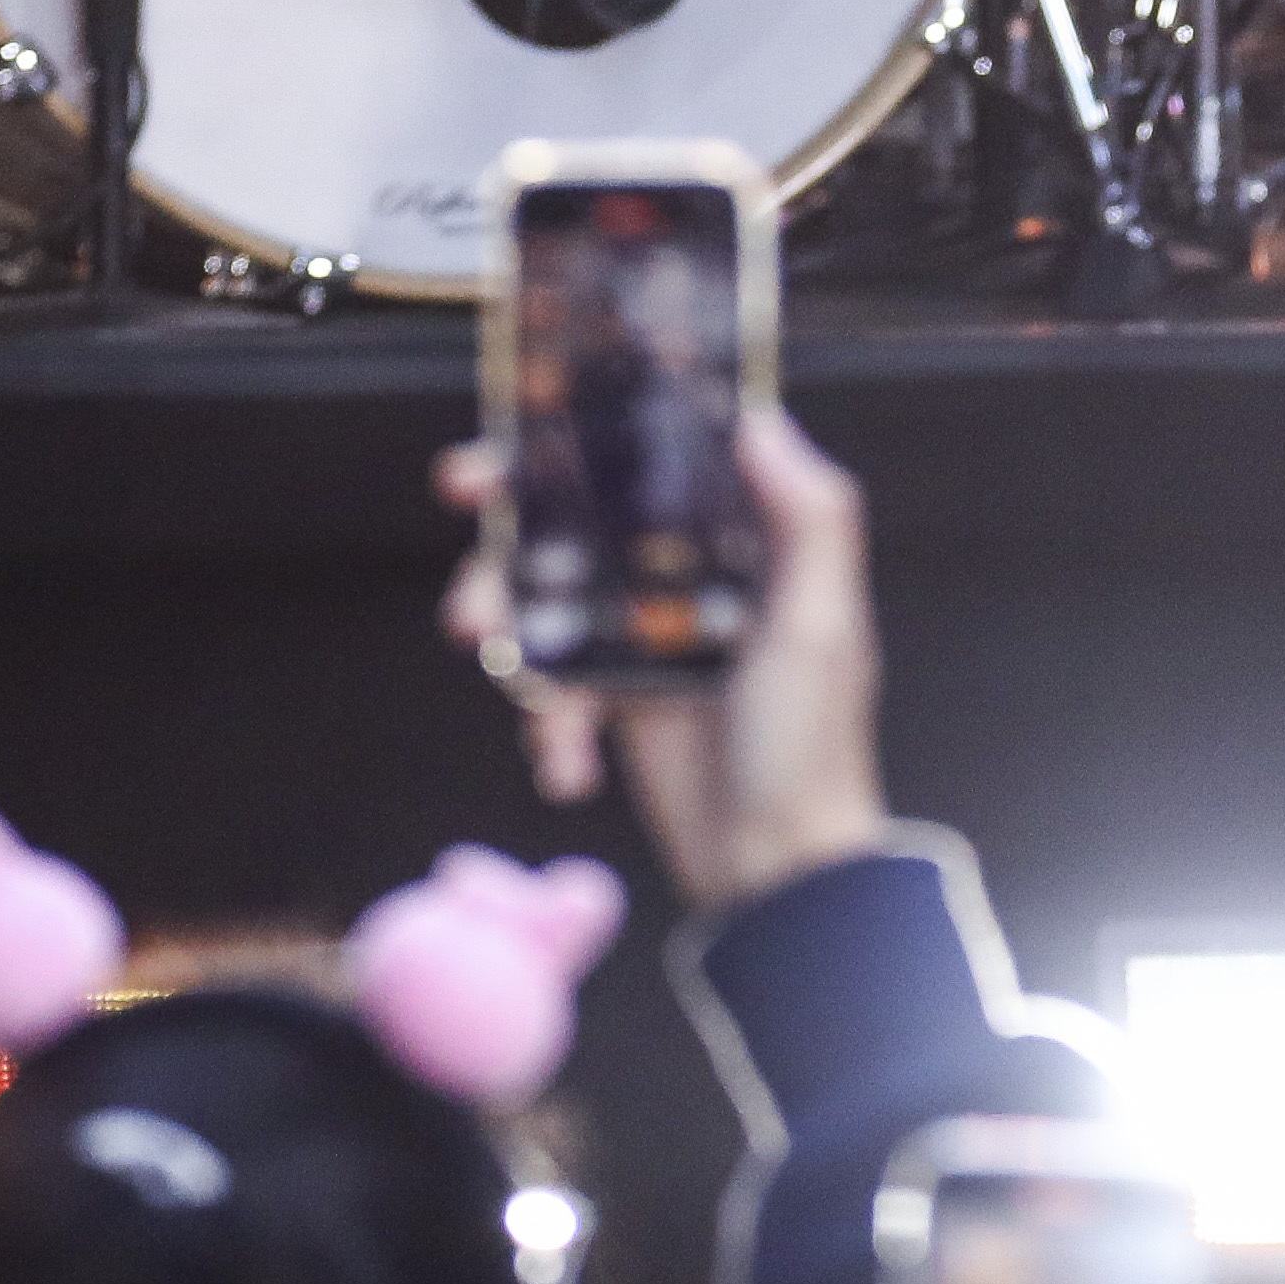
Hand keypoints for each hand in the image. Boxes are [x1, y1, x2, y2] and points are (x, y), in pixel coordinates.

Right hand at [434, 405, 891, 910]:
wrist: (774, 870)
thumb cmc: (812, 747)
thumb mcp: (822, 625)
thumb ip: (810, 518)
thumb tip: (760, 422)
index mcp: (748, 545)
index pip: (665, 464)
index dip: (599, 431)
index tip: (536, 413)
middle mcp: (692, 581)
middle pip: (586, 520)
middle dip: (517, 504)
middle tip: (462, 496)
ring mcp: (649, 640)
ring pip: (551, 599)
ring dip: (506, 615)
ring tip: (484, 643)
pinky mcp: (616, 701)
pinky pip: (554, 688)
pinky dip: (547, 722)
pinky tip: (567, 762)